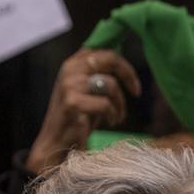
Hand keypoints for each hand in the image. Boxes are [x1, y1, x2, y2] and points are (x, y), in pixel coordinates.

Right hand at [28, 49, 141, 173]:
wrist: (56, 143)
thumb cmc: (77, 118)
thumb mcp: (88, 91)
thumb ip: (100, 74)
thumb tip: (122, 63)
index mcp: (73, 63)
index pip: (105, 50)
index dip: (124, 64)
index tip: (132, 81)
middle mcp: (70, 69)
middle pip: (110, 59)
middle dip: (128, 75)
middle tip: (136, 92)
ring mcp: (69, 84)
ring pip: (110, 84)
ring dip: (120, 103)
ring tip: (118, 116)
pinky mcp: (72, 102)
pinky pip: (105, 104)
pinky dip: (112, 114)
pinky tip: (110, 122)